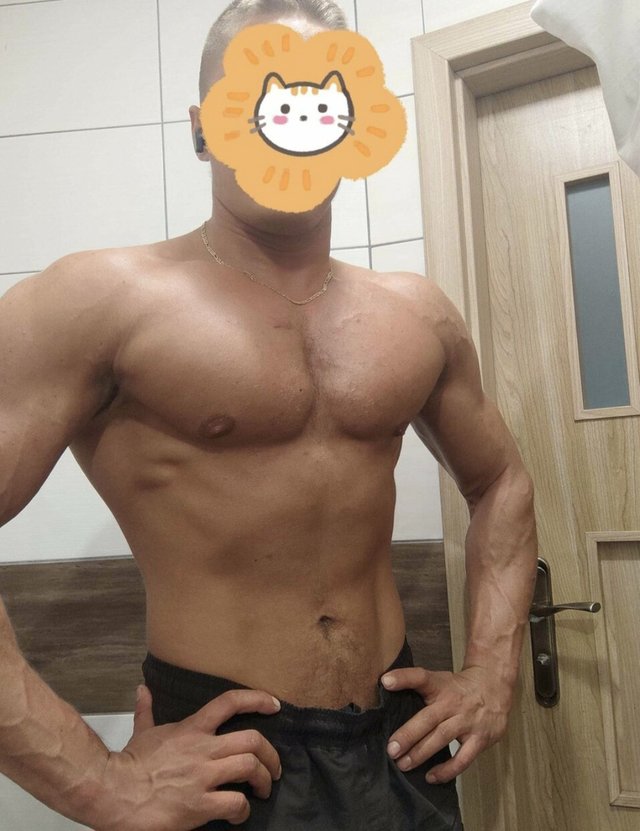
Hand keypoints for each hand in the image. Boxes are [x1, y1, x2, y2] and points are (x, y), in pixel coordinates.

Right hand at [92, 684, 281, 830]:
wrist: (113, 792)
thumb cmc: (129, 765)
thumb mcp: (142, 732)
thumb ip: (147, 710)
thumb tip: (143, 690)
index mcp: (191, 728)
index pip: (230, 702)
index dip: (257, 700)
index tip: (274, 705)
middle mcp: (203, 749)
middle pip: (252, 739)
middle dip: (270, 754)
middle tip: (274, 766)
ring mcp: (203, 777)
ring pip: (250, 768)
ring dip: (264, 779)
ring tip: (264, 789)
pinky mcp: (200, 805)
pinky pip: (235, 803)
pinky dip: (244, 810)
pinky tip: (240, 814)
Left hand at [381, 665, 511, 783]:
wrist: (494, 686)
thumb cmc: (458, 687)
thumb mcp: (438, 680)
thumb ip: (415, 687)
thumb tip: (384, 690)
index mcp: (440, 685)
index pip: (421, 677)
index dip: (403, 678)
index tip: (386, 681)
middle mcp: (453, 703)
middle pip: (428, 718)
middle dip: (408, 734)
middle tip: (391, 750)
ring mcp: (467, 721)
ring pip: (442, 738)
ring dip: (421, 753)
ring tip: (403, 765)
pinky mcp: (480, 739)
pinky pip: (463, 759)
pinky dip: (447, 771)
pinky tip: (430, 777)